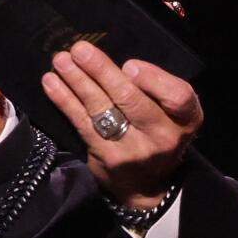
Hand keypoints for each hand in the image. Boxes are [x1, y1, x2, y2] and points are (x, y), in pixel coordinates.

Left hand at [40, 42, 202, 208]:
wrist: (147, 187)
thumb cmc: (158, 135)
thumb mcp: (173, 114)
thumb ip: (156, 89)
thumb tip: (119, 67)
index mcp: (185, 119)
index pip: (178, 97)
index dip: (153, 79)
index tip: (129, 66)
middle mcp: (162, 136)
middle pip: (131, 99)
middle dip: (102, 71)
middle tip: (80, 50)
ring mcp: (132, 149)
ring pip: (101, 108)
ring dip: (77, 80)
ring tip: (61, 60)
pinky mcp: (105, 157)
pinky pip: (82, 123)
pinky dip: (64, 100)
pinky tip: (52, 82)